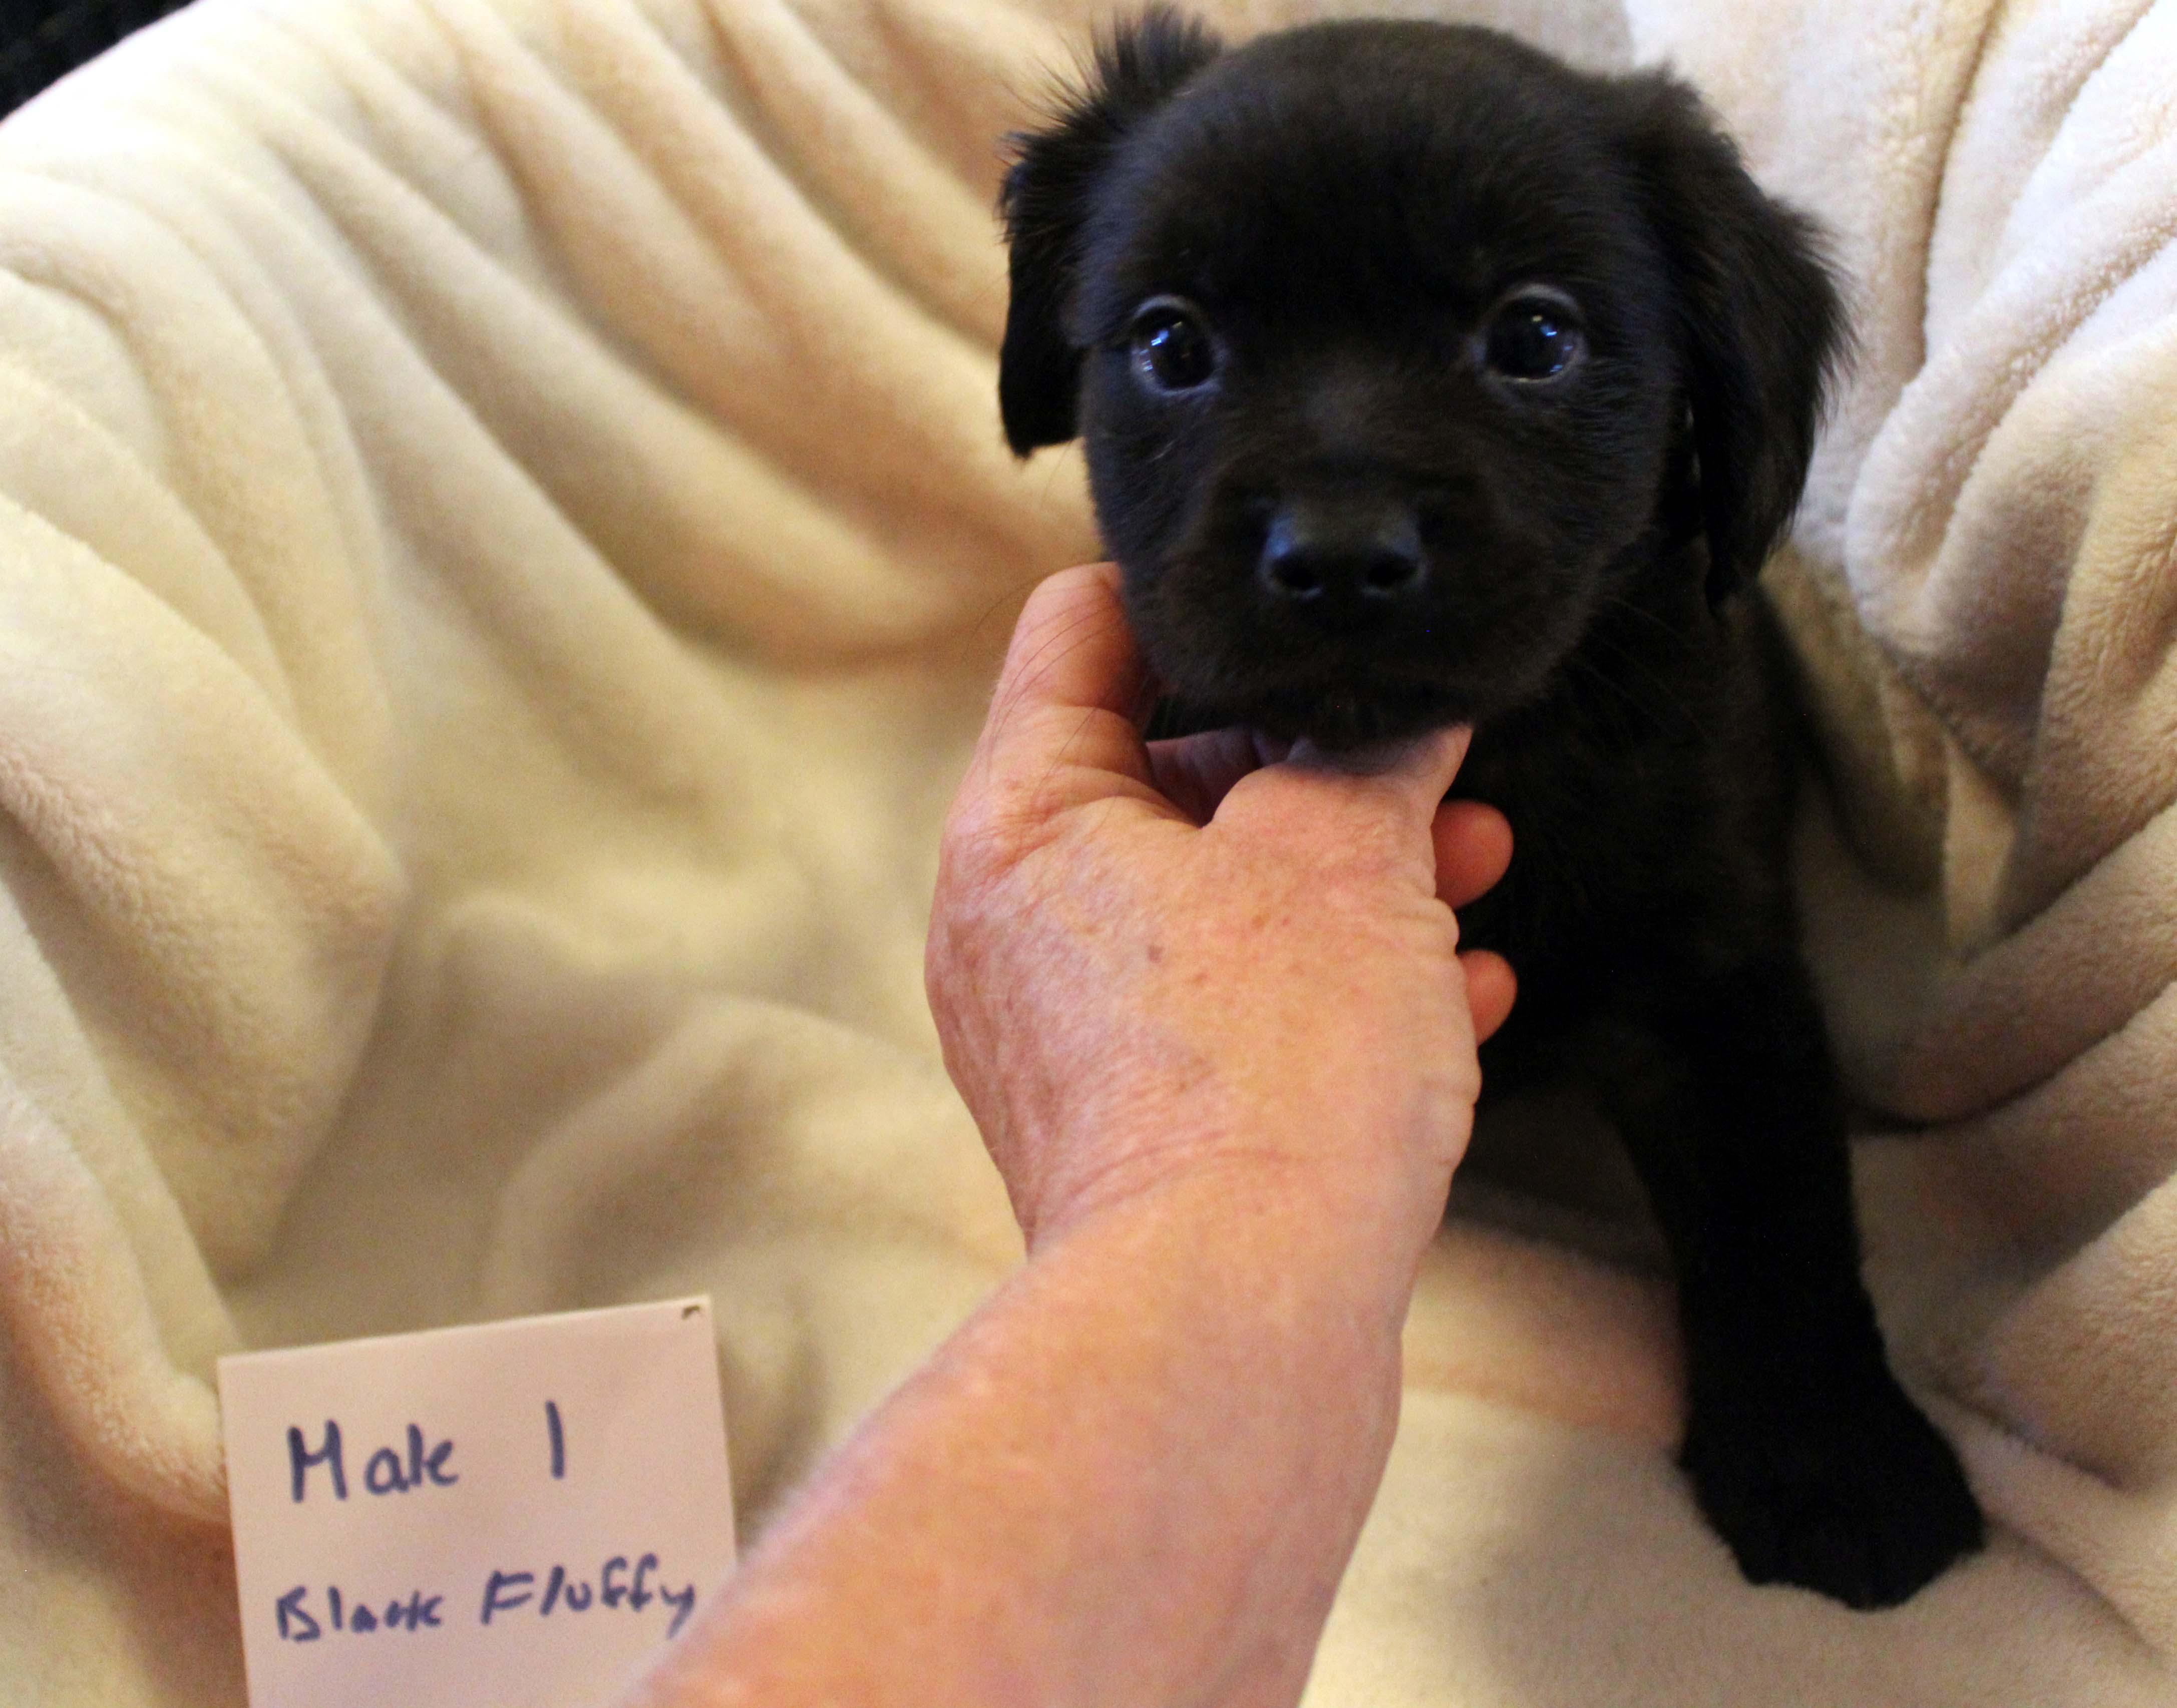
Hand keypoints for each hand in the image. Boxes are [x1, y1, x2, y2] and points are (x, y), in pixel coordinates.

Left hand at [927, 562, 1513, 1262]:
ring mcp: (1062, 1030)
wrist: (1233, 1318)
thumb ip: (1368, 749)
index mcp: (1022, 821)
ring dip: (1345, 875)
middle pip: (1162, 769)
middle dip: (1311, 763)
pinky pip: (1228, 1010)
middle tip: (1425, 762)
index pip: (1081, 631)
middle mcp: (1015, 921)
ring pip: (1215, 900)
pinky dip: (1328, 985)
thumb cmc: (1269, 1075)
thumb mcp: (1344, 854)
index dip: (1200, 600)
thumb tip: (1397, 707)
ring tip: (1471, 865)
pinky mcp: (1124, 1120)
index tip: (1303, 617)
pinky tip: (1454, 991)